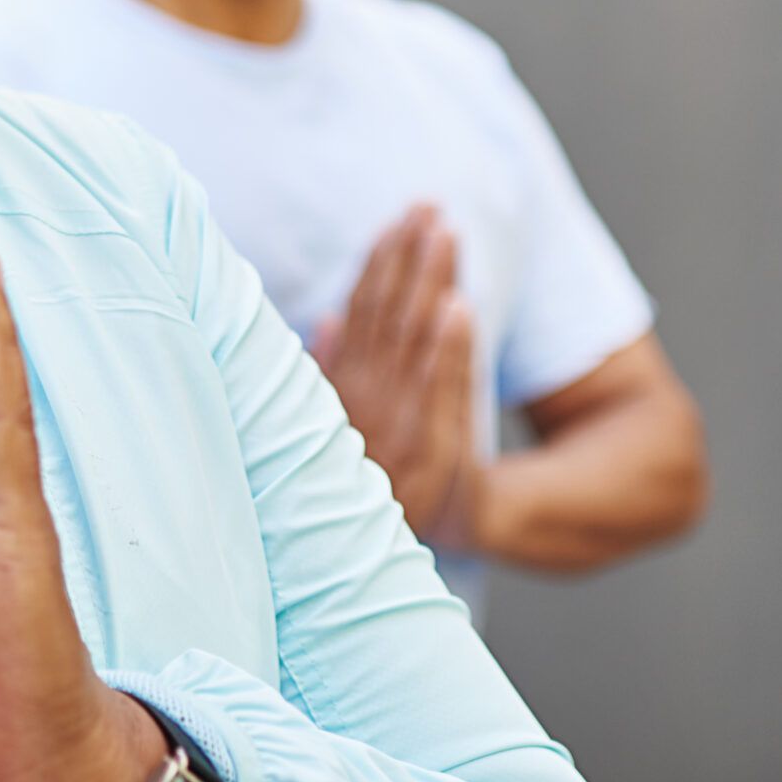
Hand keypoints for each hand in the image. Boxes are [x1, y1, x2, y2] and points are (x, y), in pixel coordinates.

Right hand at [313, 204, 480, 547]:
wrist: (367, 574)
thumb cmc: (346, 499)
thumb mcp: (327, 436)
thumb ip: (327, 377)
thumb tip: (325, 321)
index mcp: (337, 397)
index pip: (361, 316)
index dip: (380, 266)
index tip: (398, 223)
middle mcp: (361, 408)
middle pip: (387, 319)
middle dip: (407, 260)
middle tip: (428, 207)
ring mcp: (394, 432)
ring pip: (413, 343)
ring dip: (429, 285)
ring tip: (445, 235)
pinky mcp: (429, 457)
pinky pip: (439, 393)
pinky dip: (446, 350)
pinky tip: (457, 309)